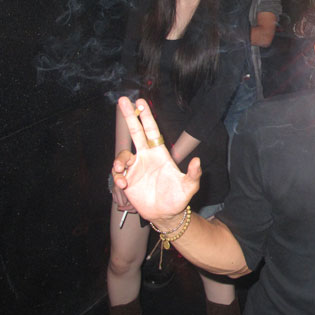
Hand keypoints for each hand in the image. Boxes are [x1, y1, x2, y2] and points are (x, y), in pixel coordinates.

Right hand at [111, 97, 201, 221]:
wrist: (165, 214)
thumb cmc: (178, 198)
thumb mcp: (189, 186)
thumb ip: (194, 174)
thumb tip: (197, 161)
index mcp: (160, 153)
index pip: (152, 131)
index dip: (146, 116)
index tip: (140, 102)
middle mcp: (146, 157)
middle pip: (135, 132)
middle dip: (129, 116)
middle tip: (122, 100)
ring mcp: (135, 168)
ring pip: (122, 156)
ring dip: (119, 161)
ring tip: (121, 171)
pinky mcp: (127, 180)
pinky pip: (117, 173)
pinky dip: (117, 176)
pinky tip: (123, 184)